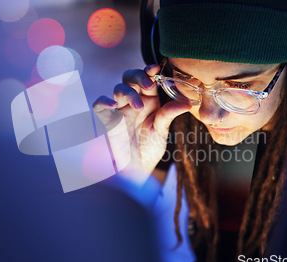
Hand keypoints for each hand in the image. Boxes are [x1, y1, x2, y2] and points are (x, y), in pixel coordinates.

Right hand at [93, 64, 190, 184]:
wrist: (137, 169)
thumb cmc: (149, 148)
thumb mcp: (161, 130)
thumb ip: (169, 114)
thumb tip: (187, 103)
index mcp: (149, 101)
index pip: (148, 79)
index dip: (150, 70)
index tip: (156, 67)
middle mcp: (134, 102)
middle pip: (130, 78)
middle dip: (138, 76)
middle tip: (149, 85)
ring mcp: (120, 111)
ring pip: (118, 89)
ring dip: (128, 93)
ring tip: (139, 107)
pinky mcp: (109, 121)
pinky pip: (99, 106)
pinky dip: (103, 101)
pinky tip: (112, 105)